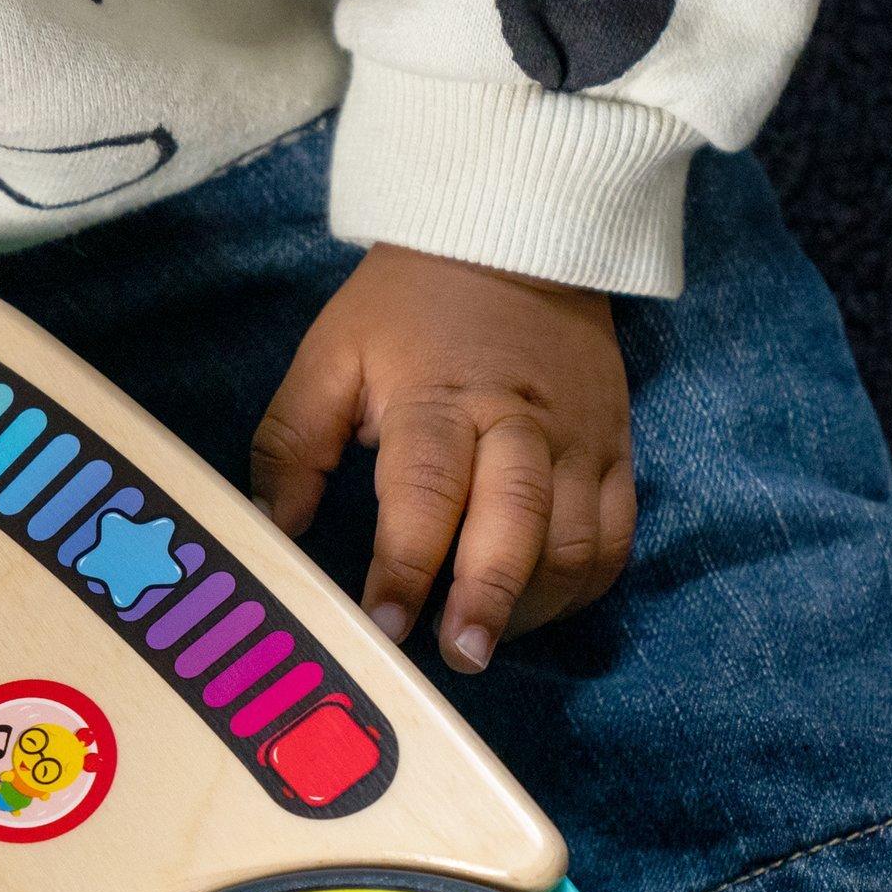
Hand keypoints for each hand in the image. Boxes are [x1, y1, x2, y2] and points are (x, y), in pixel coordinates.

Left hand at [250, 244, 634, 671]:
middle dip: (488, 598)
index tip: (383, 626)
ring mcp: (578, 437)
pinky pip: (616, 534)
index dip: (405, 566)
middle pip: (517, 521)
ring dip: (535, 605)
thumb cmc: (408, 307)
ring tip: (488, 644)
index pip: (425, 493)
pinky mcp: (615, 447)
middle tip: (460, 658)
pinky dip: (583, 585)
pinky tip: (537, 611)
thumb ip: (293, 444)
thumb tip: (276, 531)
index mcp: (438, 399)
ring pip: (575, 540)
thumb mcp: (331, 355)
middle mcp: (519, 422)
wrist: (515, 233)